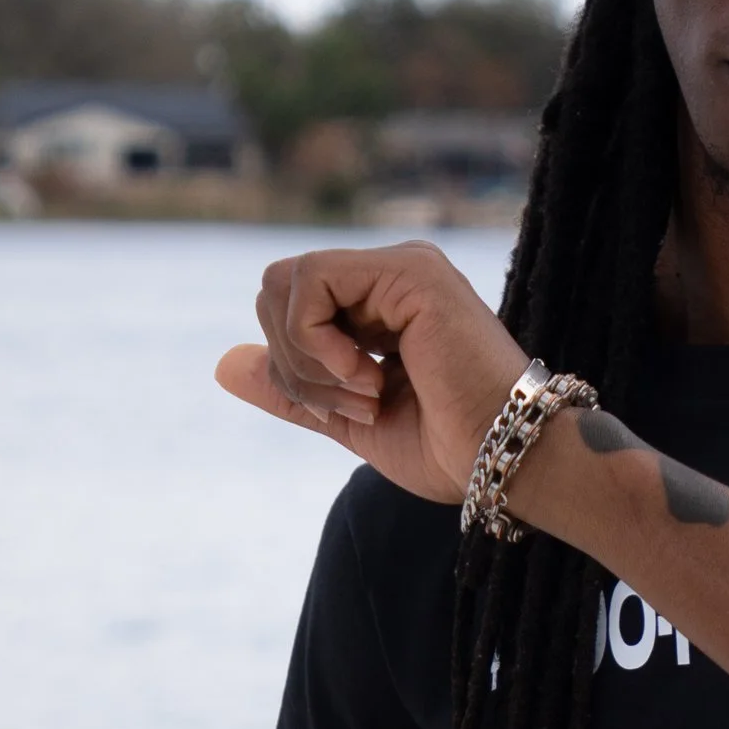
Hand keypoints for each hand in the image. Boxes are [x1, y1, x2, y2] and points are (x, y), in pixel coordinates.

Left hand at [215, 239, 527, 504]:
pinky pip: (309, 283)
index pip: (287, 310)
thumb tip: (223, 364)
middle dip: (294, 362)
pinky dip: (316, 341)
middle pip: (274, 290)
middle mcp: (389, 277)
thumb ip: (292, 389)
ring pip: (283, 284)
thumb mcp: (350, 420)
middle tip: (356, 402)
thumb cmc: (451, 449)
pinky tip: (368, 374)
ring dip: (307, 358)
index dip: (292, 367)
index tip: (349, 408)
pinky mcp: (408, 271)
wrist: (505, 460)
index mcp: (380, 305)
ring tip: (368, 393)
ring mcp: (400, 267)